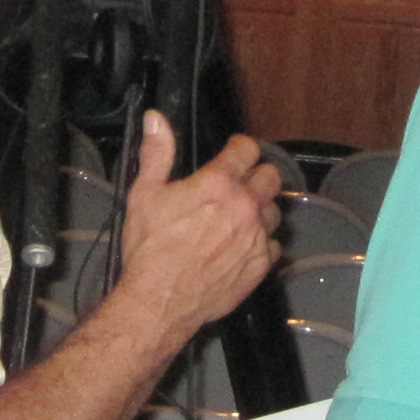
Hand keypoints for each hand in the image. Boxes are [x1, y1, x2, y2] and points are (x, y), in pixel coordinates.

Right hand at [111, 112, 280, 337]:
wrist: (161, 301)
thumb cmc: (150, 248)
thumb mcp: (144, 194)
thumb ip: (156, 153)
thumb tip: (156, 119)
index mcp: (219, 184)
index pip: (247, 149)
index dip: (240, 147)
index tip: (233, 152)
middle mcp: (245, 207)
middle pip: (271, 177)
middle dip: (257, 175)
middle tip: (240, 184)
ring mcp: (257, 238)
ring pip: (274, 211)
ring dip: (261, 209)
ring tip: (240, 217)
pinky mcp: (261, 265)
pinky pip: (273, 245)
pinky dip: (261, 243)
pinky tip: (241, 246)